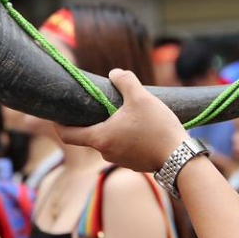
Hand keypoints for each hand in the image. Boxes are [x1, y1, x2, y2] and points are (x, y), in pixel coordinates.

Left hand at [56, 69, 188, 172]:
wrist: (180, 157)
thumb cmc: (157, 127)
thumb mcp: (141, 96)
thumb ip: (124, 80)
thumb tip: (115, 73)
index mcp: (100, 137)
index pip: (68, 134)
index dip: (59, 123)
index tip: (58, 113)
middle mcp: (106, 153)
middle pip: (91, 135)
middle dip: (95, 119)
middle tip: (103, 104)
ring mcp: (121, 160)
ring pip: (110, 140)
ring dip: (114, 128)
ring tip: (130, 114)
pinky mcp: (135, 164)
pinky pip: (125, 147)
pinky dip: (128, 137)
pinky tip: (143, 127)